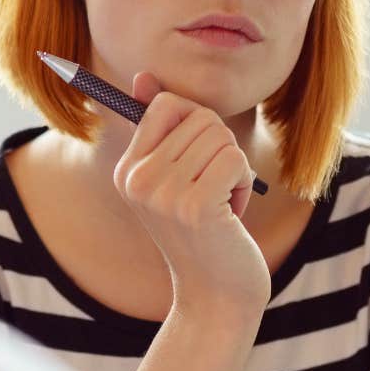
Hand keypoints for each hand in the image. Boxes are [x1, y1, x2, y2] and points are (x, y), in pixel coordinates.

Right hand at [112, 72, 268, 318]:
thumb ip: (163, 128)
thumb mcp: (177, 177)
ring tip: (220, 204)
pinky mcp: (194, 207)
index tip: (199, 160)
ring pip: (221, 136)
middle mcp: (136, 180)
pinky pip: (235, 159)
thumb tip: (143, 76)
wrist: (216, 294)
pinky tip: (230, 214)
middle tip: (212, 190)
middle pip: (200, 117)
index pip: (164, 104)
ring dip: (234, 169)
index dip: (198, 124)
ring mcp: (162, 194)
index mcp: (126, 171)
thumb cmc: (204, 231)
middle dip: (221, 150)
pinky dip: (243, 183)